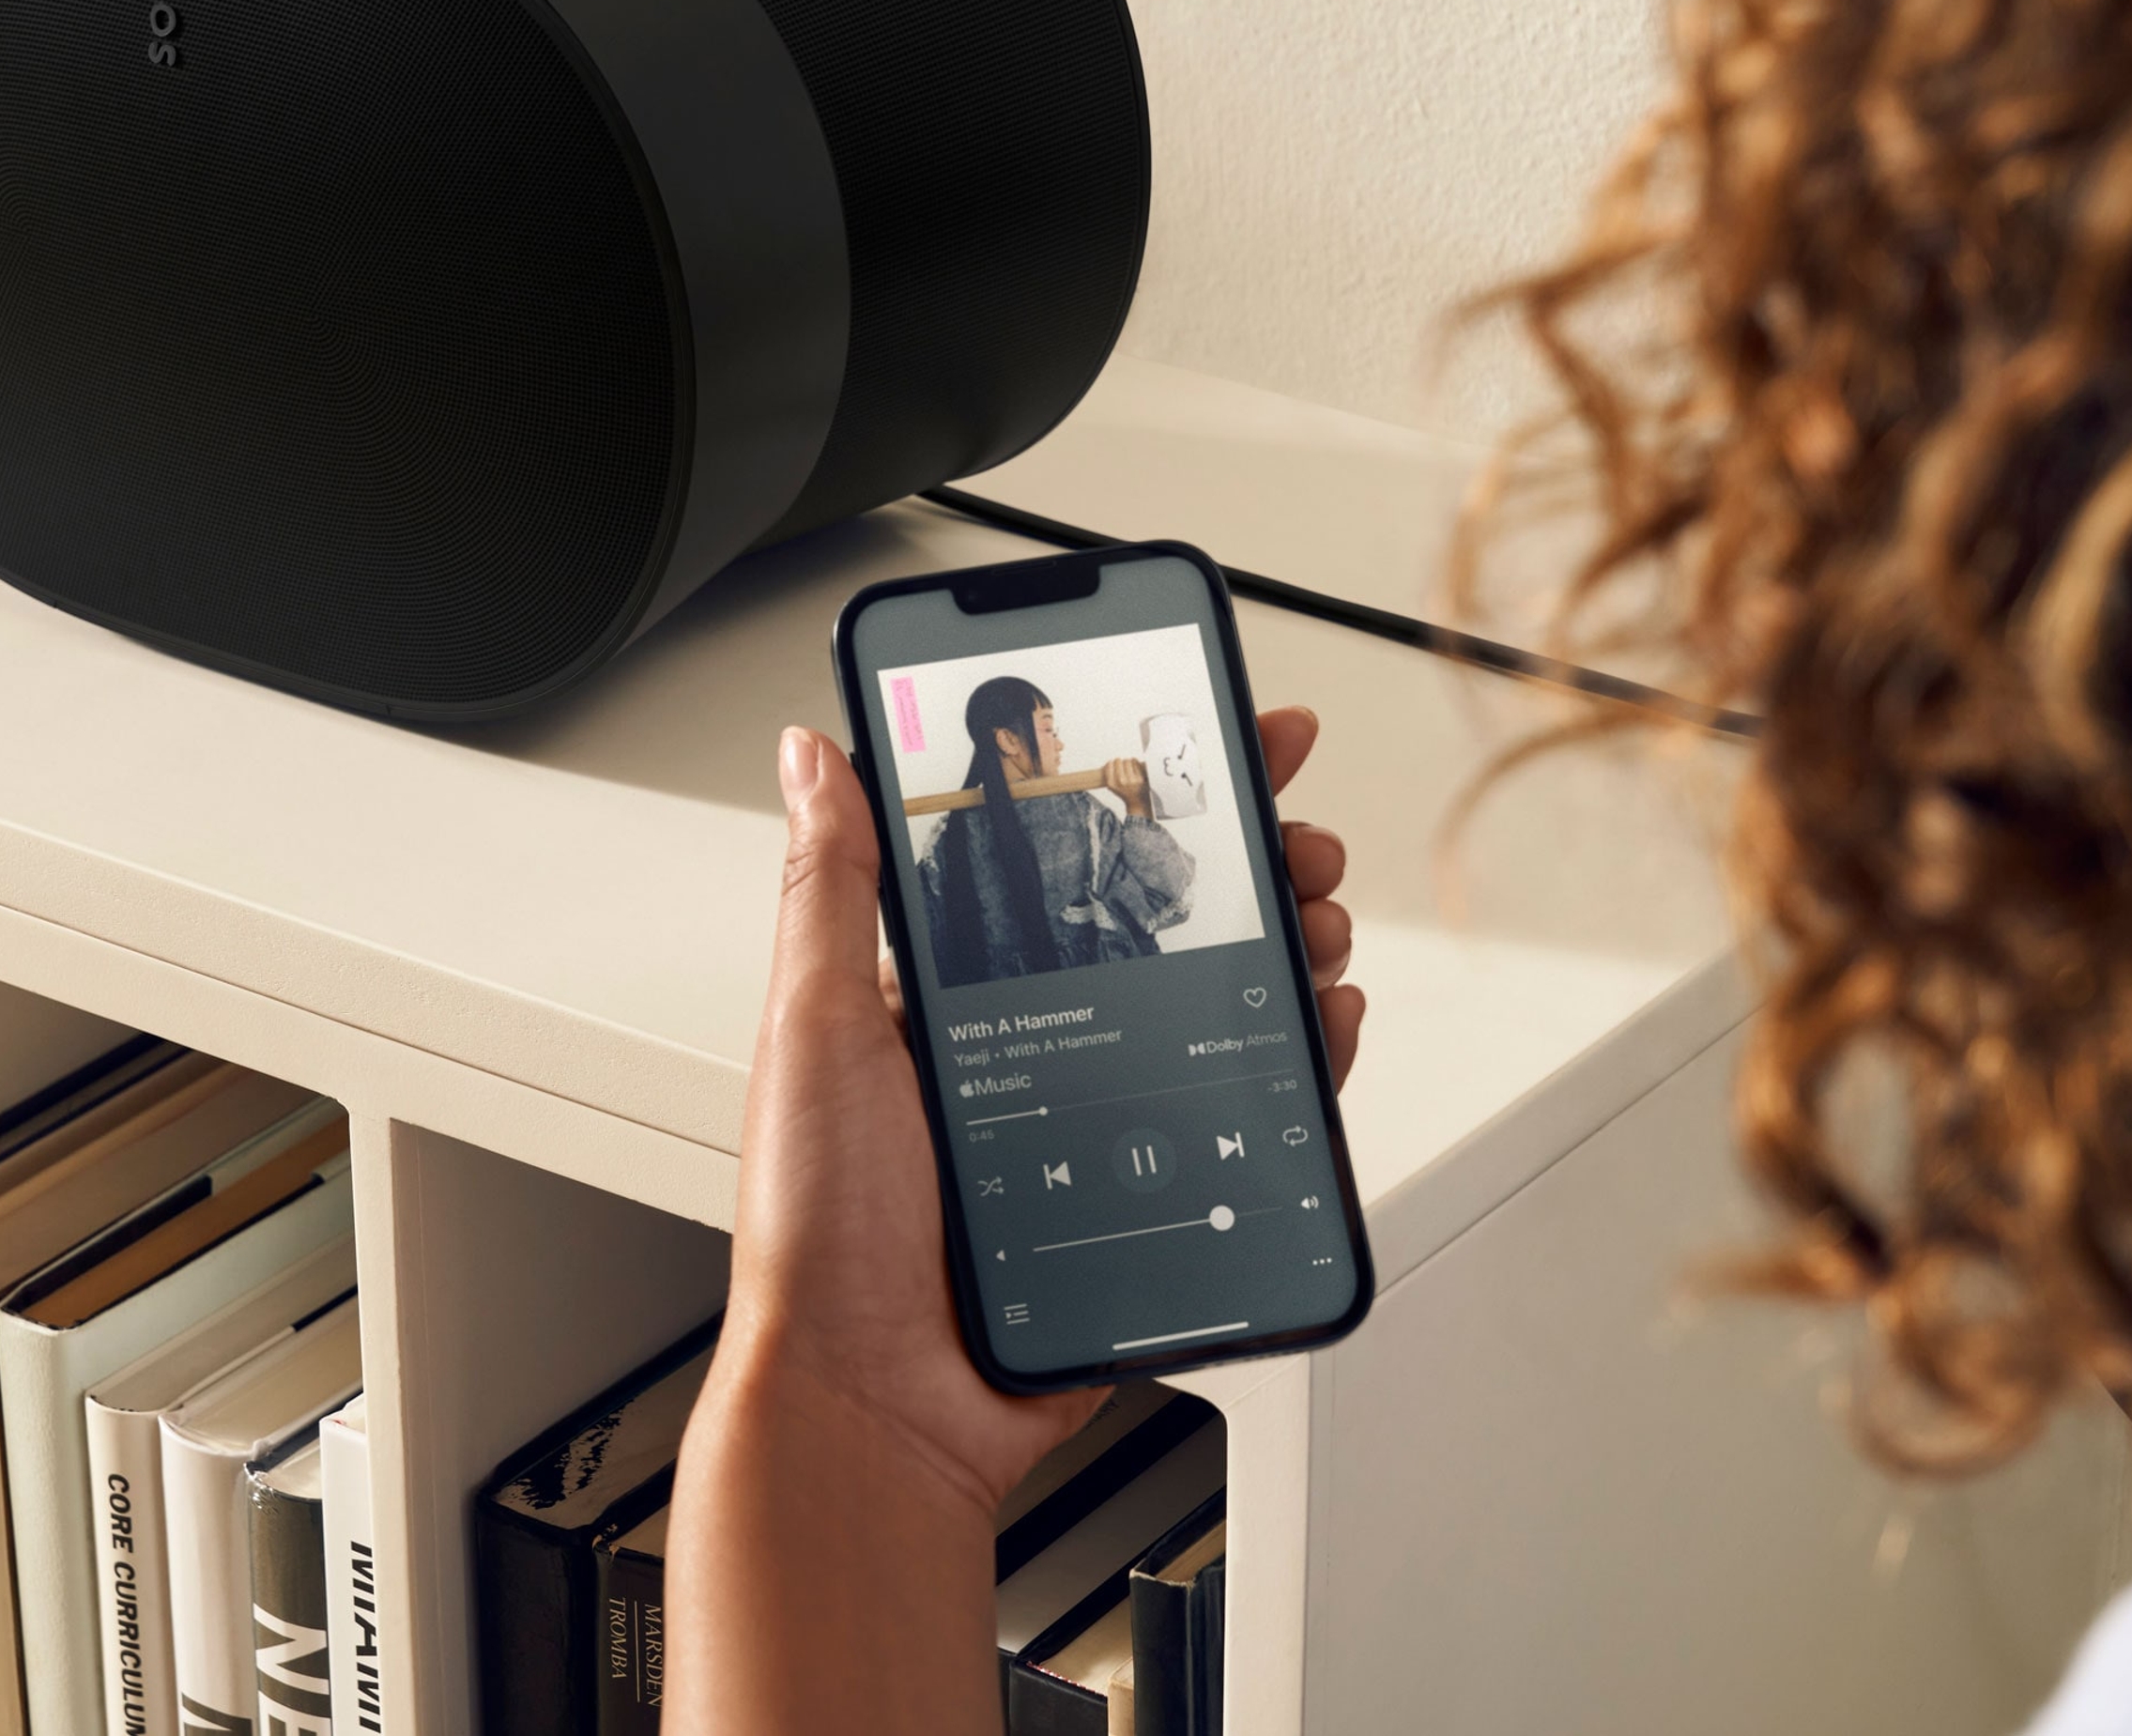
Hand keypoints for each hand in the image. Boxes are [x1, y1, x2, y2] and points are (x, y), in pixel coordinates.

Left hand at [667, 707, 1351, 1735]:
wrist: (879, 1404)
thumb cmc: (821, 1231)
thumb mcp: (813, 1029)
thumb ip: (830, 888)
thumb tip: (811, 751)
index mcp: (954, 991)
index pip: (1060, 850)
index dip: (1138, 781)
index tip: (1206, 727)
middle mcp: (1034, 1040)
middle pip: (1164, 918)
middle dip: (1247, 857)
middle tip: (1291, 832)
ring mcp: (1099, 1115)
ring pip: (1220, 1002)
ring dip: (1286, 942)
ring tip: (1313, 917)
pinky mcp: (1151, 1190)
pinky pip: (1244, 1111)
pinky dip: (1300, 1059)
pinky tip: (1319, 1023)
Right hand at [1103, 753, 1151, 817]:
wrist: (1137, 802)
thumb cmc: (1125, 793)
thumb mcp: (1112, 787)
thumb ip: (1109, 775)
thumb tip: (1110, 762)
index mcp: (1112, 783)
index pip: (1109, 765)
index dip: (1112, 763)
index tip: (1114, 764)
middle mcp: (1121, 781)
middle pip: (1118, 761)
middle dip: (1120, 762)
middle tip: (1122, 765)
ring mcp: (1131, 780)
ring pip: (1127, 761)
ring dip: (1128, 762)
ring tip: (1129, 767)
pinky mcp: (1140, 778)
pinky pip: (1135, 762)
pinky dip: (1135, 762)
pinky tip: (1134, 765)